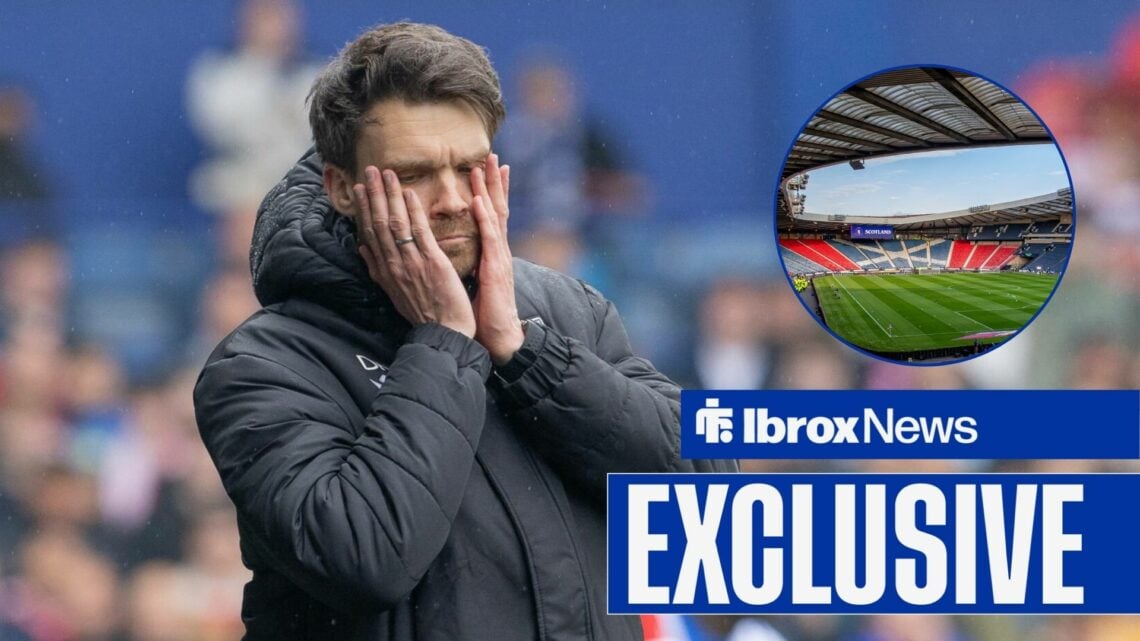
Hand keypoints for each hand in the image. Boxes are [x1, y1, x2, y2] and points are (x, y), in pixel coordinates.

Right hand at [354, 166, 475, 336]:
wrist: (444, 332)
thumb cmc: (423, 313)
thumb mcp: (393, 292)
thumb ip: (377, 268)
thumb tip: (361, 247)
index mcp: (385, 270)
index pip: (370, 233)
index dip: (365, 208)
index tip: (361, 188)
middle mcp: (394, 264)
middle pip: (379, 223)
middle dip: (374, 194)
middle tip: (370, 169)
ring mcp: (412, 263)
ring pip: (396, 223)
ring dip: (390, 195)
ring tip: (387, 173)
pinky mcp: (432, 263)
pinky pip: (420, 232)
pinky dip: (413, 212)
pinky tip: (409, 193)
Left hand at [471, 153, 523, 364]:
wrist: (498, 337)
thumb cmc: (483, 314)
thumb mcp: (474, 283)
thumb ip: (469, 264)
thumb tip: (458, 253)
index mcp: (492, 254)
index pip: (491, 216)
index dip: (489, 192)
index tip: (485, 170)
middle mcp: (498, 251)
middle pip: (498, 208)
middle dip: (494, 182)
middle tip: (492, 156)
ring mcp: (499, 257)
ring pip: (496, 215)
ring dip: (490, 189)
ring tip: (486, 166)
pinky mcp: (495, 268)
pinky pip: (490, 238)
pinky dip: (485, 217)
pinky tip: (479, 201)